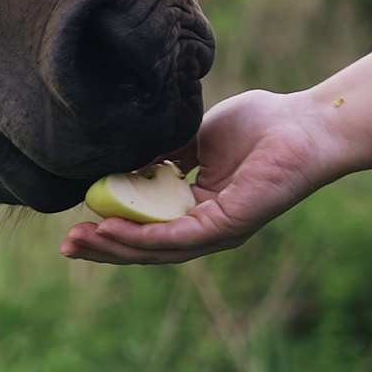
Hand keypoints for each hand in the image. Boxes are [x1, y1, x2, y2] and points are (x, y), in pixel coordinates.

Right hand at [60, 90, 335, 263]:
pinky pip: (178, 237)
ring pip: (157, 250)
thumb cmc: (260, 123)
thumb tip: (120, 159)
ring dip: (115, 246)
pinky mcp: (228, 225)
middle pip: (146, 248)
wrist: (305, 122)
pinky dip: (143, 235)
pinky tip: (114, 228)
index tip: (74, 224)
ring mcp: (218, 231)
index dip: (110, 230)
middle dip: (103, 247)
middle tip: (66, 246)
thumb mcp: (194, 135)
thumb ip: (161, 152)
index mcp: (198, 208)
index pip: (147, 228)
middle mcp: (207, 227)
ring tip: (79, 241)